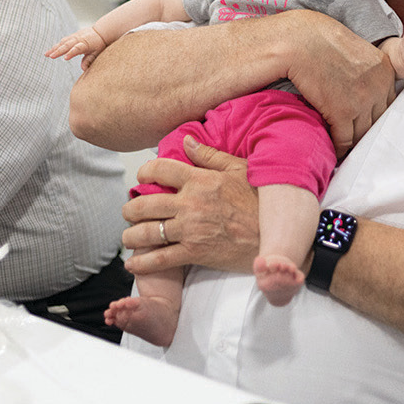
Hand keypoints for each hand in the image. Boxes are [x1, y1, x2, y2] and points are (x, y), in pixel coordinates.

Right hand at [46, 27, 107, 70]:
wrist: (100, 32)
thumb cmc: (99, 44)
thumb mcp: (97, 53)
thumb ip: (89, 60)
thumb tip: (84, 69)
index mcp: (85, 44)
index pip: (77, 48)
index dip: (71, 53)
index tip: (64, 58)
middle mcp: (79, 39)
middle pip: (67, 45)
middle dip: (58, 51)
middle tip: (50, 56)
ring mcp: (74, 37)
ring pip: (63, 42)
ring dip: (54, 48)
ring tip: (46, 54)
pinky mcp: (72, 36)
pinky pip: (63, 41)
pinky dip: (56, 45)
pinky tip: (51, 51)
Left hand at [121, 136, 257, 274]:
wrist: (275, 235)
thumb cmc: (259, 201)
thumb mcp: (238, 169)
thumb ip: (209, 155)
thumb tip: (187, 140)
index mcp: (200, 180)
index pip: (161, 170)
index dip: (145, 172)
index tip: (141, 178)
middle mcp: (190, 203)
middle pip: (146, 204)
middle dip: (130, 209)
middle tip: (128, 212)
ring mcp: (191, 229)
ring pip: (148, 232)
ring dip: (131, 236)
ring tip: (128, 237)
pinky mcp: (195, 253)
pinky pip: (160, 259)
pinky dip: (142, 263)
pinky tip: (133, 263)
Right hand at [283, 11, 395, 157]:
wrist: (302, 41)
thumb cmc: (323, 43)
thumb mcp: (359, 53)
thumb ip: (370, 73)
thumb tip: (365, 92)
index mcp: (386, 72)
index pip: (387, 106)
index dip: (373, 117)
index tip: (363, 124)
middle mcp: (379, 87)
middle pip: (377, 122)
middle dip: (365, 132)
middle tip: (354, 140)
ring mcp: (362, 100)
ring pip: (362, 134)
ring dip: (353, 143)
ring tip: (345, 149)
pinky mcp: (342, 112)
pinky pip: (345, 140)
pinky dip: (340, 148)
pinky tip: (334, 150)